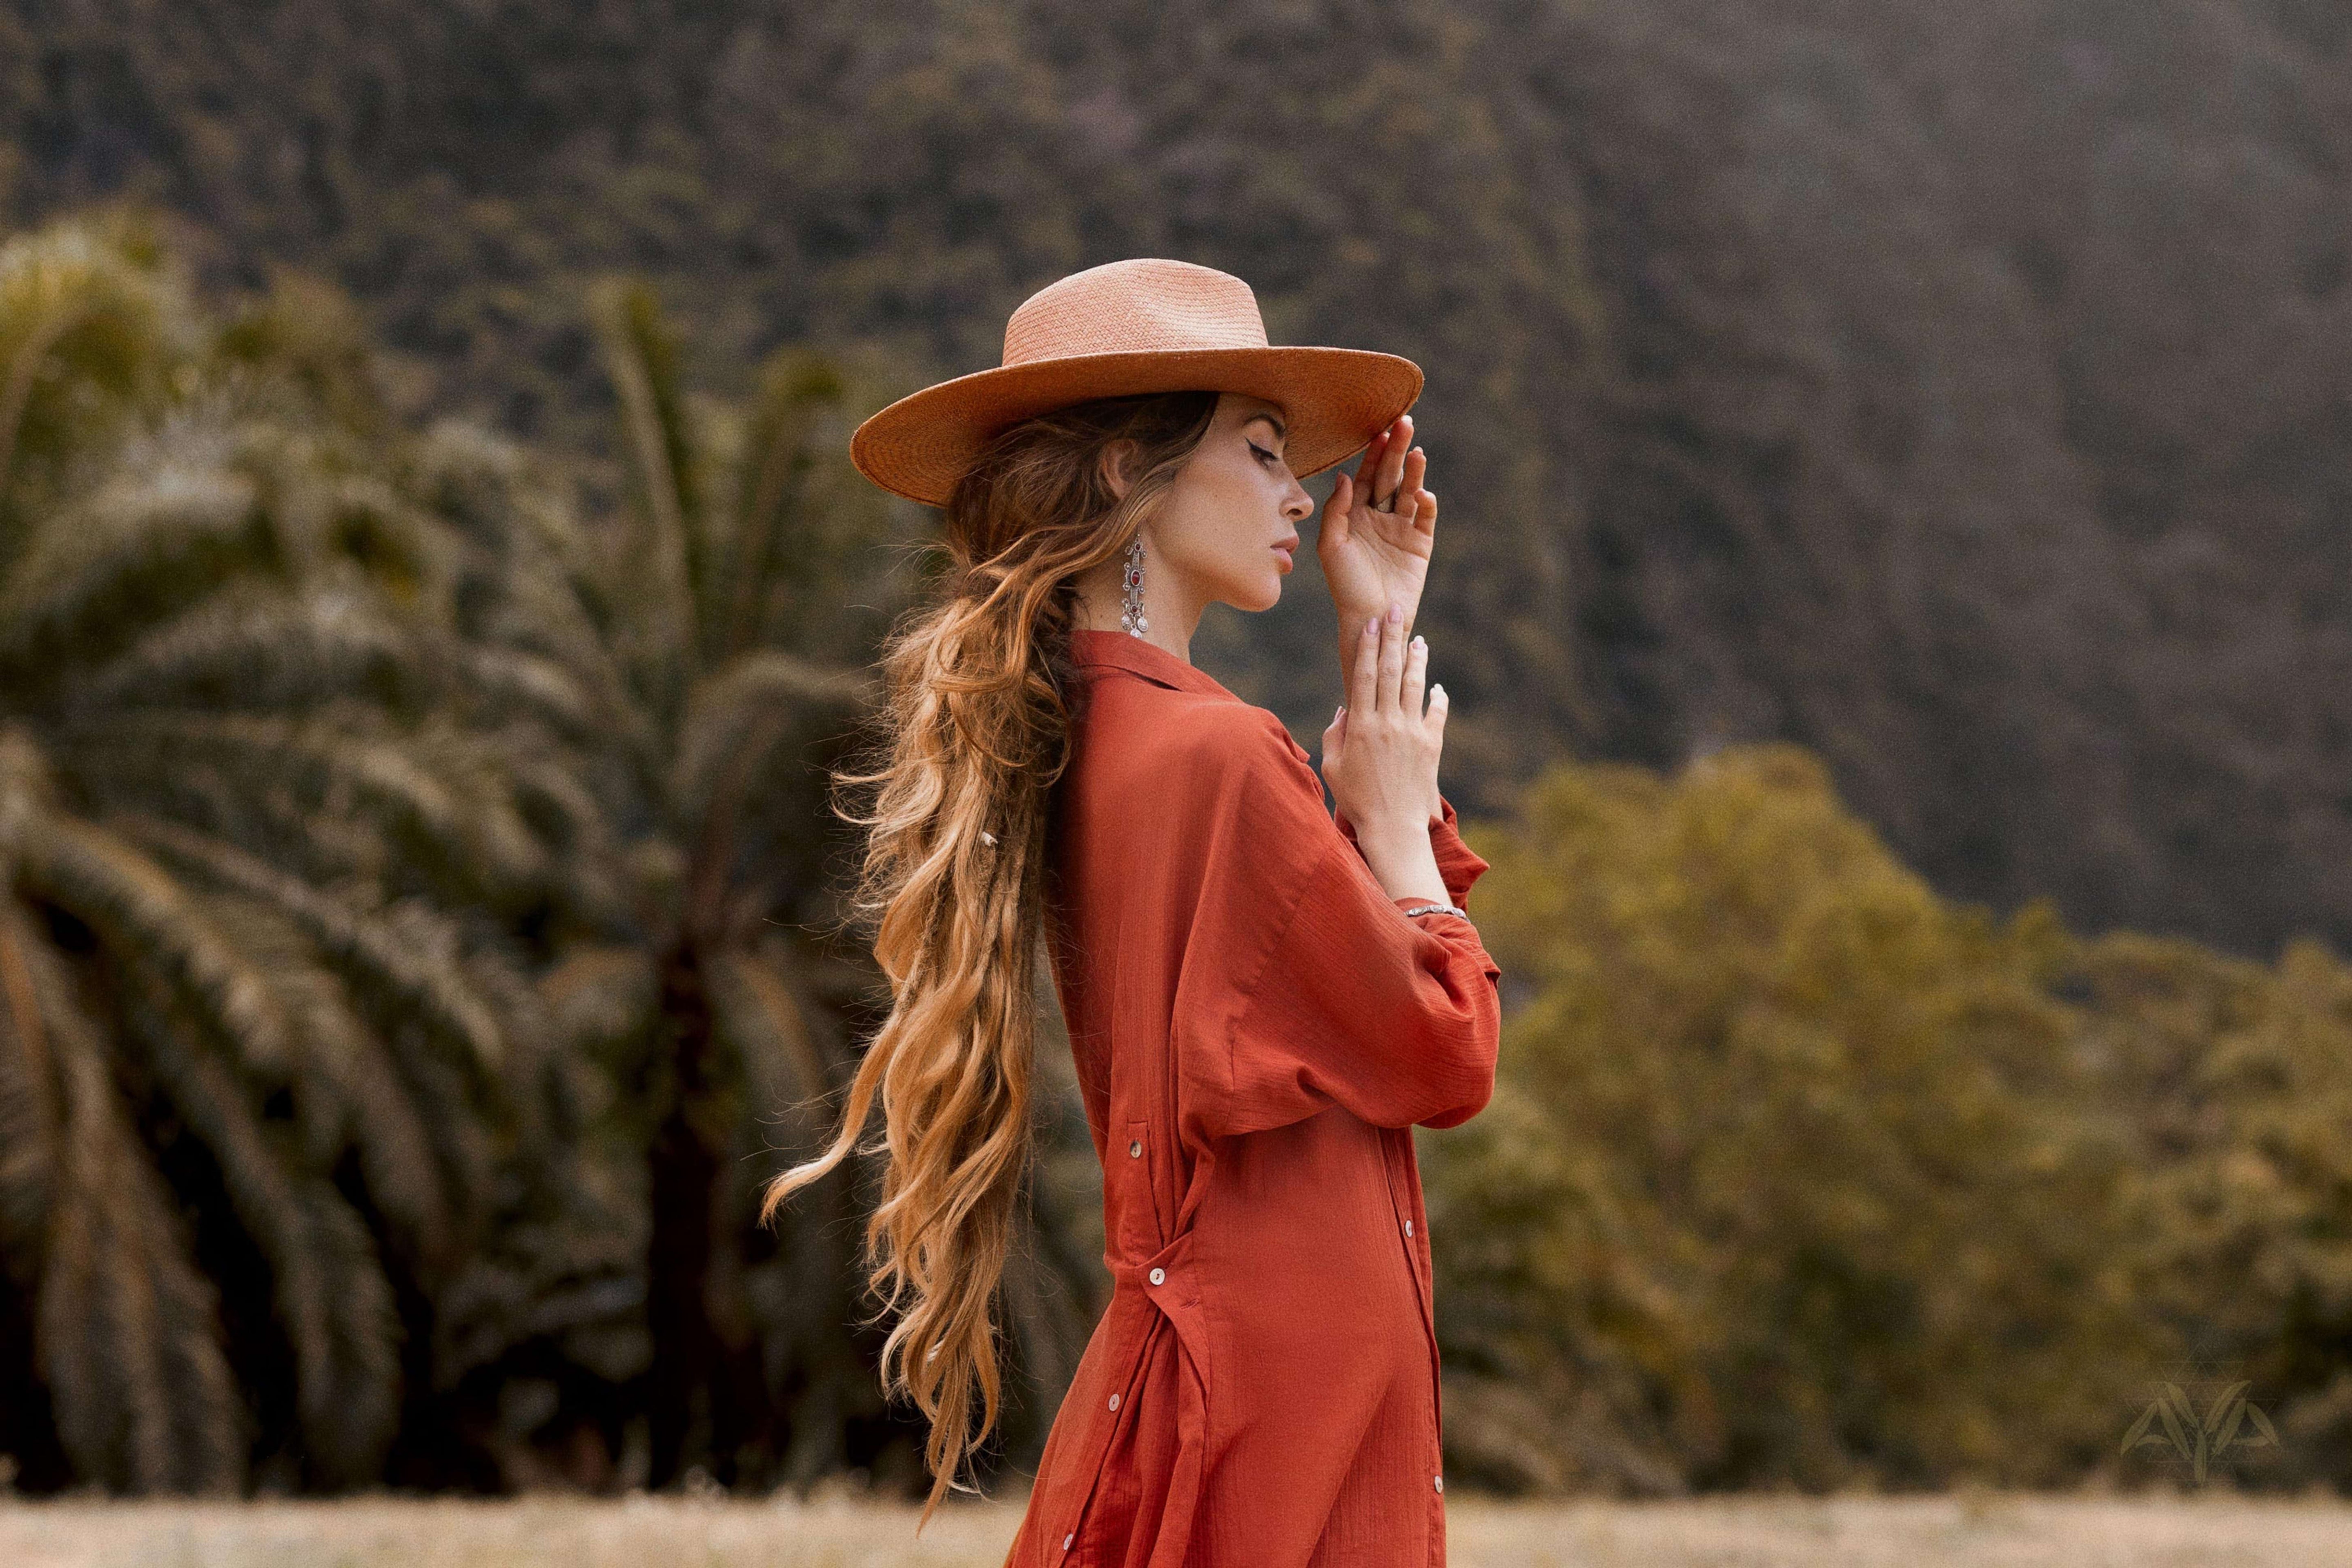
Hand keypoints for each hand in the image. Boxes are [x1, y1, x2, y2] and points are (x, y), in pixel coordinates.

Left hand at [1318, 415, 1436, 651]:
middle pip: (1391, 476)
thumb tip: (1345, 477)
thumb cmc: (1344, 585)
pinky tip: (1422, 493)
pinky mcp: (1420, 544)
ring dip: (1414, 472)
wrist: (1368, 617)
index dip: (1374, 454)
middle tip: (1405, 424)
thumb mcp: (1330, 546)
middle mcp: (1379, 516)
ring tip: (1417, 452)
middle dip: (1397, 450)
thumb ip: (1336, 510)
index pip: (1368, 476)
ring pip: (1409, 492)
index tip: (1381, 431)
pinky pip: (1425, 518)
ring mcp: (1401, 529)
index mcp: (1356, 514)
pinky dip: (1426, 505)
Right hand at [1320, 600, 1448, 858]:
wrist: (1394, 828)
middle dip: (1391, 638)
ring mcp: (1412, 732)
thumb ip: (1335, 735)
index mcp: (1360, 725)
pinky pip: (1436, 714)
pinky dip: (1438, 698)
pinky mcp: (1431, 746)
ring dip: (1417, 659)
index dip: (1367, 646)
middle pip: (1390, 670)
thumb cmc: (1356, 801)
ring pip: (1415, 685)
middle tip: (1394, 611)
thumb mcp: (1333, 768)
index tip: (1370, 622)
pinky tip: (1437, 687)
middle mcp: (1387, 722)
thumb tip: (1343, 709)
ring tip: (1418, 639)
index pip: (1363, 675)